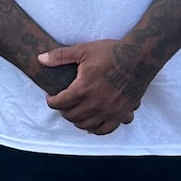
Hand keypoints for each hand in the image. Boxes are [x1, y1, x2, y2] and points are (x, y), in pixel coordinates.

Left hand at [38, 39, 154, 134]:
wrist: (140, 57)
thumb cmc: (111, 52)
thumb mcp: (83, 50)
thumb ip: (60, 56)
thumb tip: (40, 59)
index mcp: (83, 88)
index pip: (60, 103)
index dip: (51, 101)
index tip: (51, 97)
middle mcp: (95, 104)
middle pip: (71, 116)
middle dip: (63, 110)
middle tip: (63, 103)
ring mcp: (109, 111)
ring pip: (86, 125)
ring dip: (77, 120)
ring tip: (75, 111)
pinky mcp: (122, 114)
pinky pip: (105, 130)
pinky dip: (96, 128)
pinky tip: (93, 122)